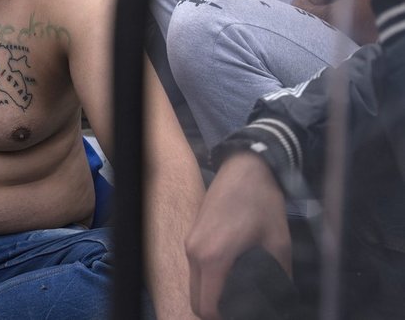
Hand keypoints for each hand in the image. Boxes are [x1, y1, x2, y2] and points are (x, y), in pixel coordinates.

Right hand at [185, 152, 291, 318]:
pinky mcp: (193, 236)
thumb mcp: (278, 243)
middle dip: (217, 311)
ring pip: (194, 285)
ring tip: (239, 294)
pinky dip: (209, 280)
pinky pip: (195, 270)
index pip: (208, 306)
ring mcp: (191, 243)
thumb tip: (282, 302)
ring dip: (212, 295)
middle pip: (196, 300)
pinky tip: (231, 274)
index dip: (225, 318)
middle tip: (241, 309)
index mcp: (214, 257)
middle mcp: (195, 252)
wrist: (245, 168)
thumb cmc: (262, 203)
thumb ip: (278, 277)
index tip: (246, 315)